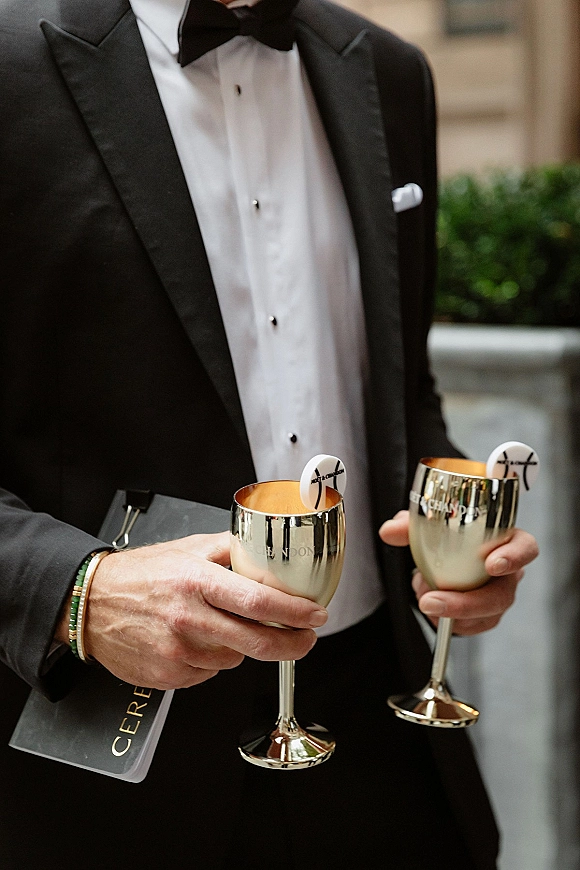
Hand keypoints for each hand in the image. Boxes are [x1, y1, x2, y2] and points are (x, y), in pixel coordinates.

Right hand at [59, 532, 326, 688]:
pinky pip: (210, 674)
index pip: (259, 602)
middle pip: (257, 642)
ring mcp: (178, 652)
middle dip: (291, 644)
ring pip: (234, 659)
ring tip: (223, 626)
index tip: (316, 615)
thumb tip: (269, 555)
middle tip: (305, 639)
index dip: (295, 612)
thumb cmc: (140, 574)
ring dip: (242, 647)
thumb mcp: (188, 548)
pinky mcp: (169, 676)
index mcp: (198, 582)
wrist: (91, 604)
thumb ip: (231, 550)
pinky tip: (198, 641)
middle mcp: (189, 619)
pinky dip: (214, 660)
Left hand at [379, 510, 538, 635]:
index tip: (491, 565)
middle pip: (501, 595)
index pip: (525, 548)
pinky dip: (446, 621)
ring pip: (484, 615)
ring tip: (423, 598)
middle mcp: (508, 572)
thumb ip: (410, 526)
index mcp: (505, 541)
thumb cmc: (445, 536)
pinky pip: (470, 626)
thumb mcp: (427, 526)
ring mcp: (498, 597)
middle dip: (466, 603)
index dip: (514, 558)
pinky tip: (431, 610)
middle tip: (431, 601)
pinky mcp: (484, 617)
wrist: (442, 558)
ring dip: (450, 613)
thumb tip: (389, 531)